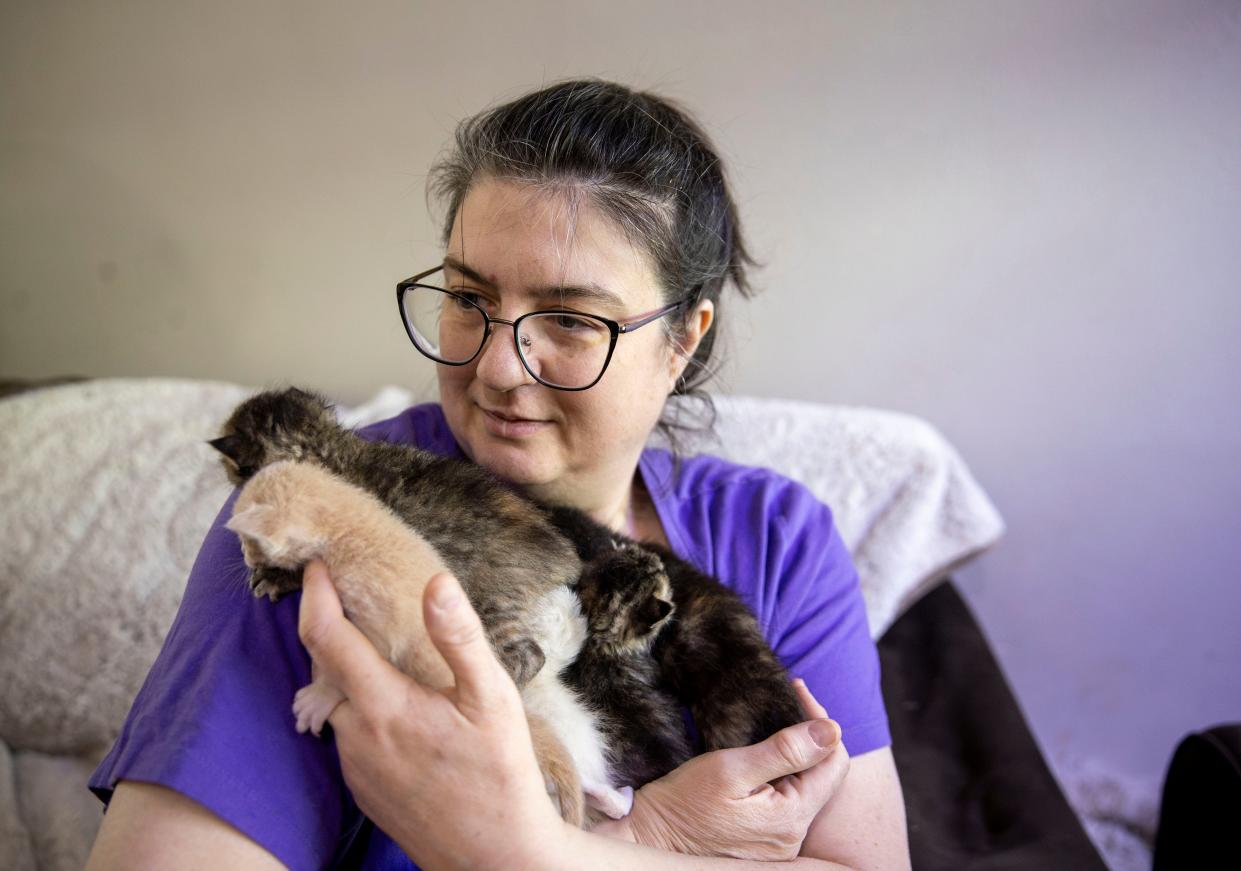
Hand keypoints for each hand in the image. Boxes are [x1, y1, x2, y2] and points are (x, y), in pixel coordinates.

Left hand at [297, 559, 567, 869]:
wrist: (494, 858)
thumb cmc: (502, 775)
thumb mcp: (493, 699)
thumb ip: (460, 637)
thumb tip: (436, 582)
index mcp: (384, 706)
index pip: (327, 637)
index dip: (316, 595)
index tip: (317, 565)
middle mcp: (356, 736)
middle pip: (324, 669)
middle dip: (331, 629)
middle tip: (352, 598)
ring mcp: (355, 768)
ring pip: (336, 705)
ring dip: (349, 675)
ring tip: (385, 654)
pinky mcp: (363, 791)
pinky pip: (350, 738)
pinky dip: (362, 712)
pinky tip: (400, 711)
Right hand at [596, 680, 849, 861]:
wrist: (651, 836)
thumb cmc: (684, 802)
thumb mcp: (731, 767)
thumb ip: (785, 750)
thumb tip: (831, 730)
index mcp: (792, 816)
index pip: (834, 760)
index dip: (820, 720)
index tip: (795, 691)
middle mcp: (793, 835)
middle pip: (823, 774)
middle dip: (809, 735)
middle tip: (784, 701)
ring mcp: (781, 842)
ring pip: (806, 786)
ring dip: (794, 754)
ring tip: (771, 725)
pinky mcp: (767, 842)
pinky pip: (788, 801)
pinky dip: (781, 774)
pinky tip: (762, 758)